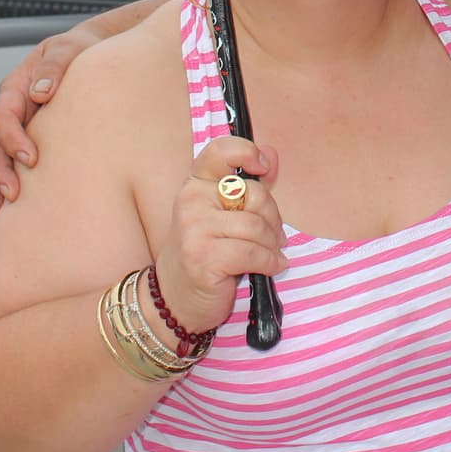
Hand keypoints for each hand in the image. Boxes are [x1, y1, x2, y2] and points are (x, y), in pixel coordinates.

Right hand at [0, 27, 96, 214]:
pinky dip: (13, 180)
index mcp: (15, 87)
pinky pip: (18, 160)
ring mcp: (21, 125)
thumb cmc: (81, 49)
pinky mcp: (35, 137)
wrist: (93, 52)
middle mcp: (13, 109)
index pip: (4, 116)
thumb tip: (40, 92)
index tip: (31, 158)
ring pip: (0, 156)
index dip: (13, 138)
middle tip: (11, 196)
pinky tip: (14, 208)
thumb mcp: (68, 48)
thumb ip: (55, 65)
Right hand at [151, 136, 287, 335]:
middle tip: (274, 236)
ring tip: (272, 254)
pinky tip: (271, 267)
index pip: (220, 152)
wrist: (176, 299)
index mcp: (196, 184)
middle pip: (255, 194)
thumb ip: (249, 186)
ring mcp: (194, 229)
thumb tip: (271, 154)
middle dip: (274, 218)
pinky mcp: (202, 257)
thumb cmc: (208, 253)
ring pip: (257, 227)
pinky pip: (253, 253)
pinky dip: (270, 262)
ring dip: (273, 245)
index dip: (247, 152)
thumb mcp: (226, 215)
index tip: (263, 167)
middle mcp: (191, 201)